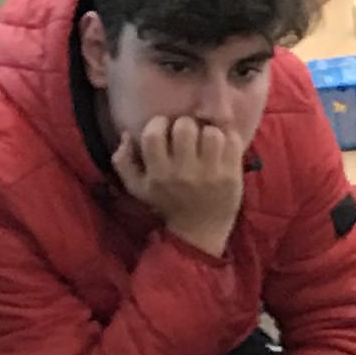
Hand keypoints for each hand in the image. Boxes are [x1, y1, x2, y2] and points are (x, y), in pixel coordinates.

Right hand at [111, 115, 249, 252]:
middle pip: (185, 127)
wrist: (198, 231)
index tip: (166, 128)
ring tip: (207, 141)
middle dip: (187, 125)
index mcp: (158, 174)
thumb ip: (123, 162)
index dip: (160, 123)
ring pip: (211, 133)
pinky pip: (232, 142)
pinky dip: (229, 138)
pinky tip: (223, 146)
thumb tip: (126, 135)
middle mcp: (183, 173)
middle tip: (190, 133)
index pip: (153, 134)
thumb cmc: (167, 202)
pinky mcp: (231, 176)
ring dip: (210, 132)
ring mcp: (209, 174)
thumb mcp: (137, 188)